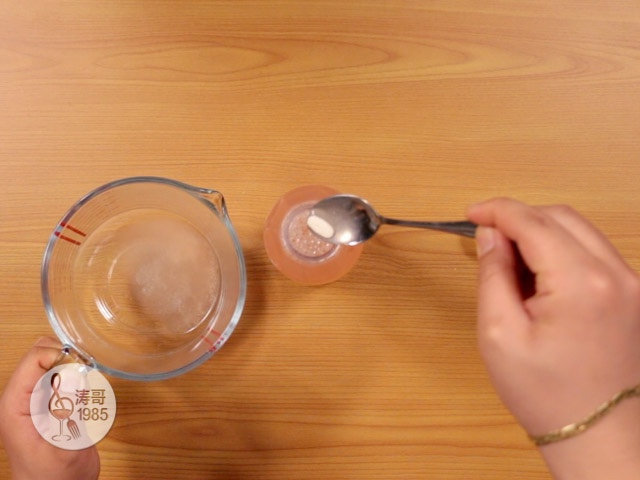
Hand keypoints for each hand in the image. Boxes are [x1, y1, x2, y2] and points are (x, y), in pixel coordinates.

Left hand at [0, 337, 99, 479]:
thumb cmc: (54, 477)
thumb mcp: (64, 446)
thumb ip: (70, 410)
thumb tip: (77, 372)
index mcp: (15, 404)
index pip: (34, 358)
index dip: (61, 355)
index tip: (85, 367)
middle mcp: (24, 396)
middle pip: (44, 353)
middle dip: (70, 358)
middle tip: (90, 377)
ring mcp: (38, 397)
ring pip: (57, 361)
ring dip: (77, 369)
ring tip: (88, 394)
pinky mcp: (53, 401)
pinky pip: (68, 376)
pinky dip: (82, 379)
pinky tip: (89, 399)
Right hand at [468, 198, 639, 479]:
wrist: (597, 434)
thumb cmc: (546, 393)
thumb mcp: (499, 334)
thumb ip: (492, 274)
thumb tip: (491, 236)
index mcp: (582, 283)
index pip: (534, 222)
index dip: (497, 210)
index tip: (471, 213)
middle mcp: (616, 275)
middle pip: (560, 217)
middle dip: (519, 219)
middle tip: (488, 241)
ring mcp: (631, 284)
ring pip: (579, 230)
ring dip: (540, 234)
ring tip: (511, 265)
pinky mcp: (633, 294)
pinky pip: (593, 251)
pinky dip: (561, 250)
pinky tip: (539, 277)